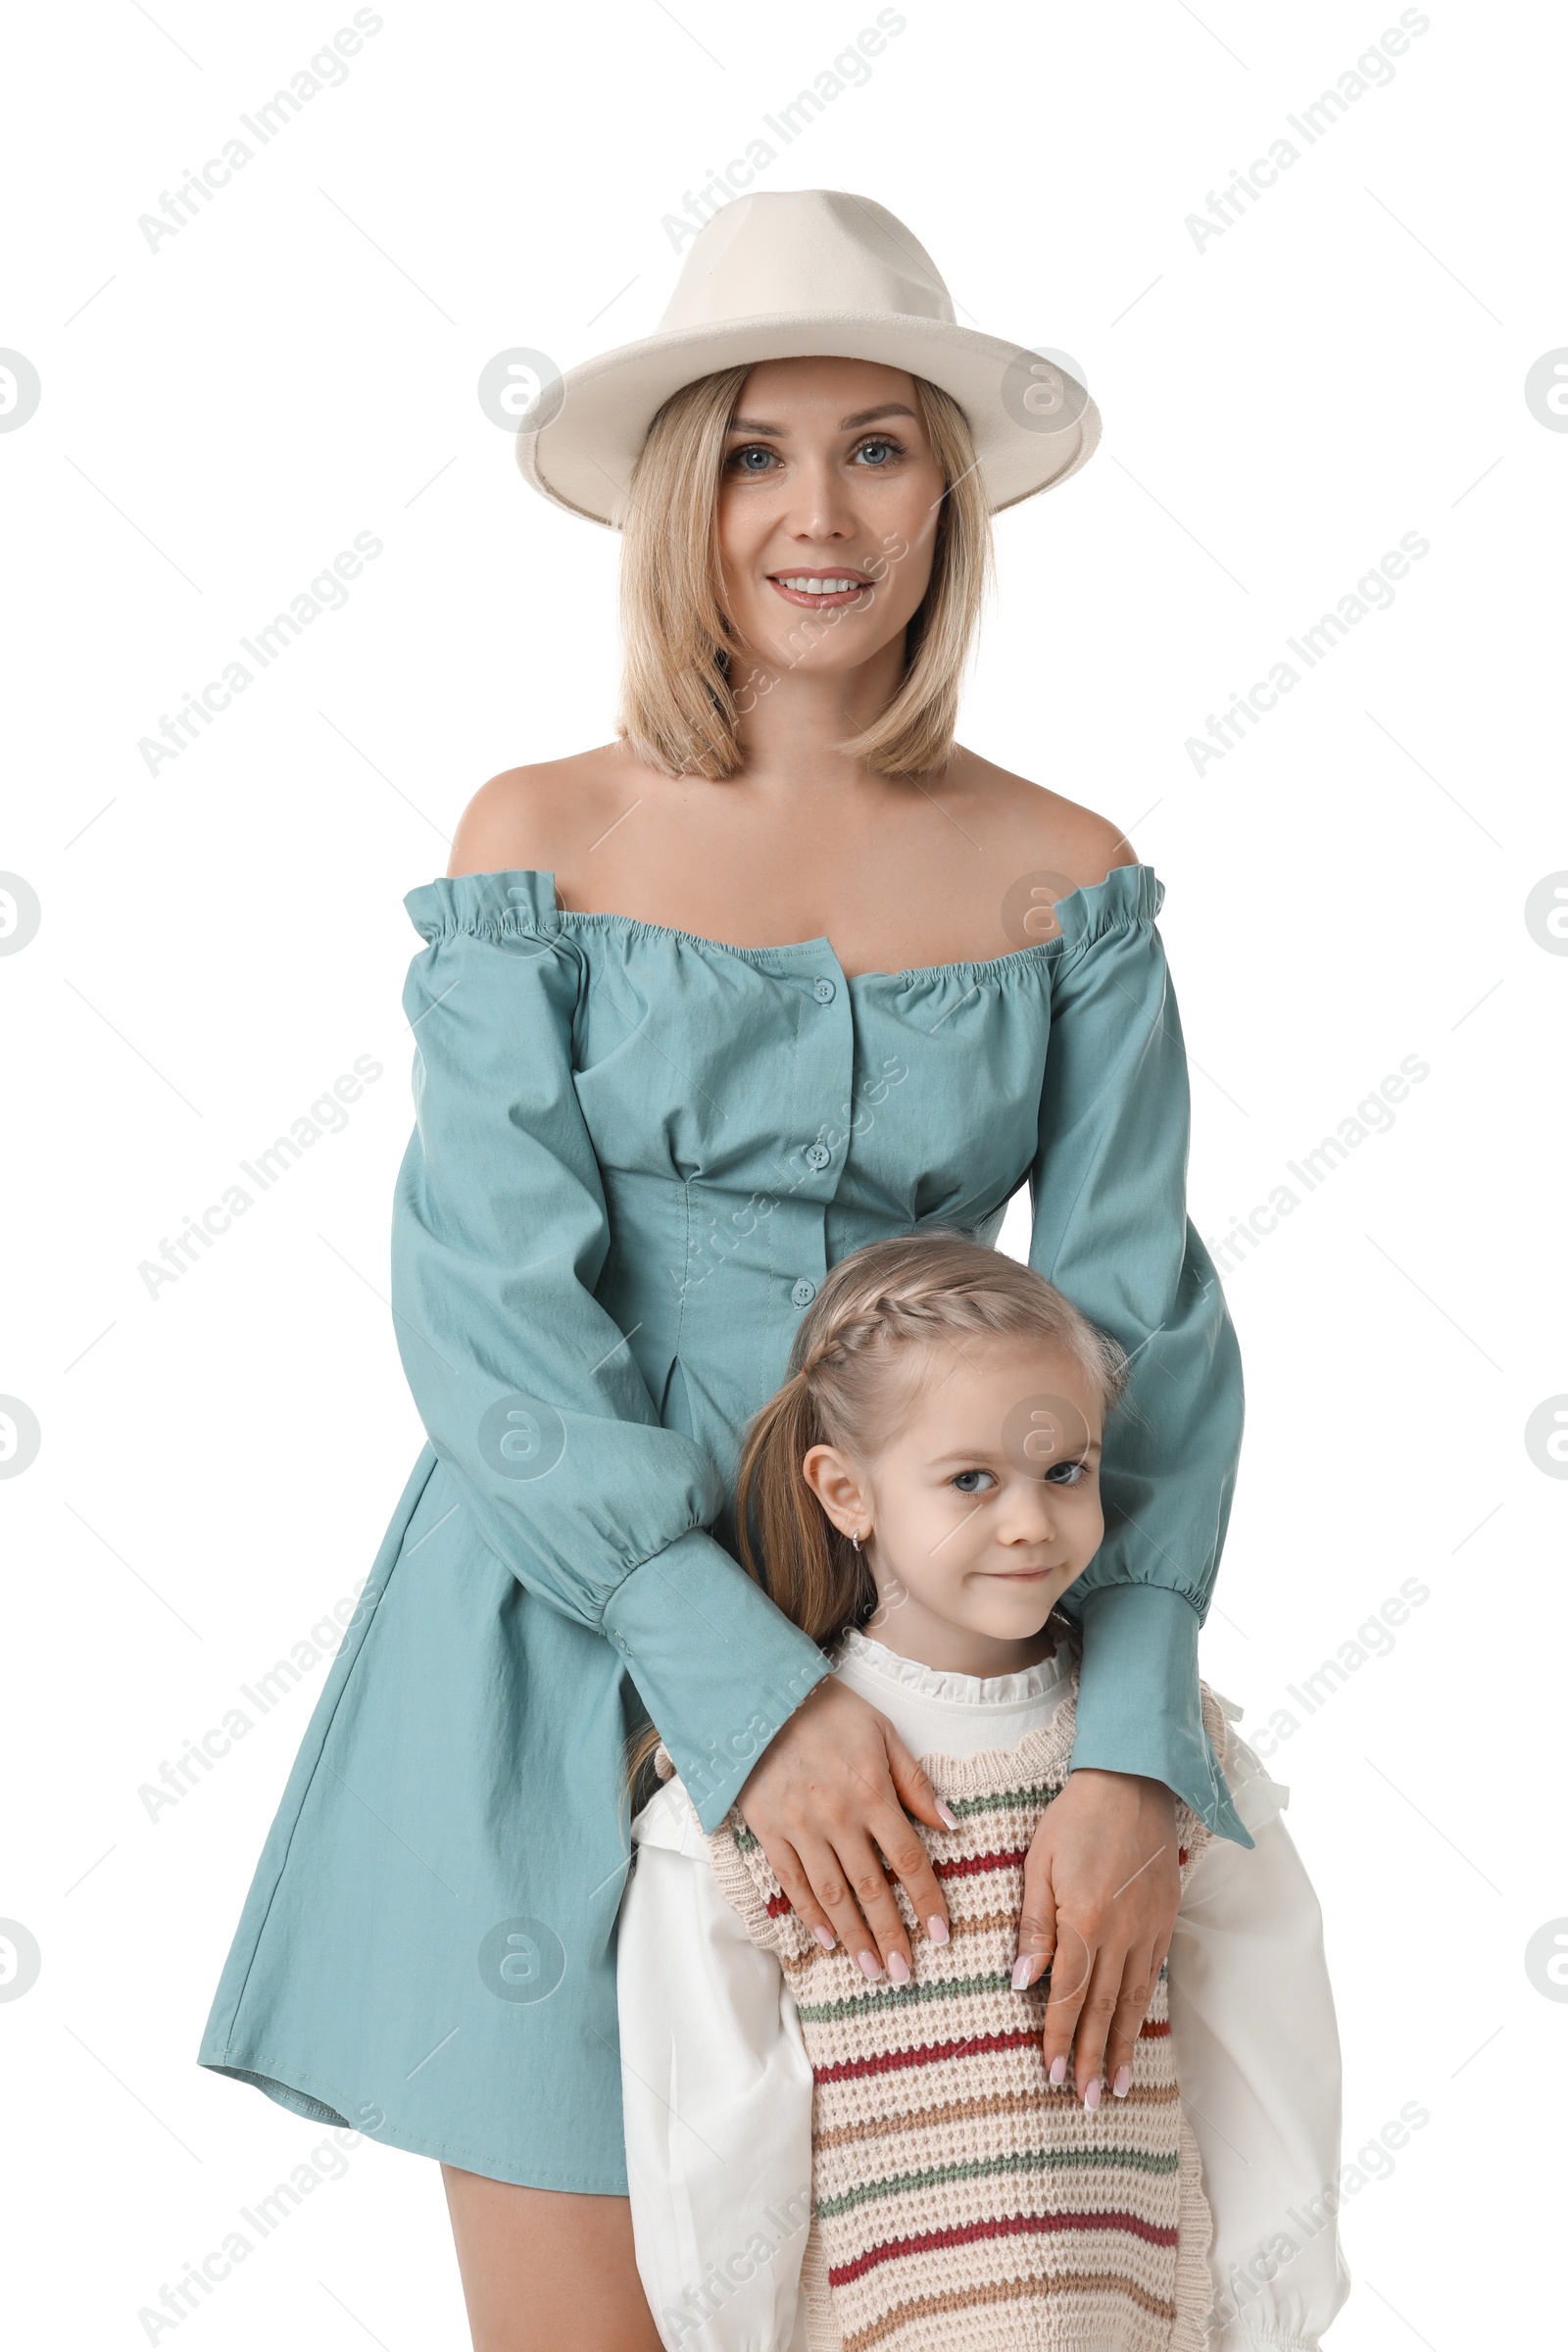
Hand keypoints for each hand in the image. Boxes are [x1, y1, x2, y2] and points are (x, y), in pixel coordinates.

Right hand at [736, 1677, 953, 1980]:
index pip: (908, 1860)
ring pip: (832, 1894)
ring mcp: (800, 1827)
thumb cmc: (830, 1711)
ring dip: (854, 1936)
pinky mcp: (769, 1830)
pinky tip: (827, 1940)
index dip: (926, 1901)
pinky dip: (810, 1915)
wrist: (763, 1697)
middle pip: (871, 1888)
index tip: (942, 1935)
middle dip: (891, 1935)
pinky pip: (792, 1882)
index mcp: (872, 1793)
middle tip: (904, 1974)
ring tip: (871, 1969)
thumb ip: (915, 1782)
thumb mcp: (884, 1733)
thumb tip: (950, 1824)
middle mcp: (838, 1817)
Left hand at [1014, 1768, 1179, 2106]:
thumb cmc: (1074, 1818)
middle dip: (1093, 2058)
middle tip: (1087, 2101)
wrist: (1132, 1782)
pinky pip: (1152, 1976)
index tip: (1052, 2075)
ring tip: (1118, 2086)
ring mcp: (1148, 1929)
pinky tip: (1136, 2032)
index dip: (1060, 2037)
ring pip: (1133, 2000)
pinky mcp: (1165, 1919)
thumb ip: (1034, 1925)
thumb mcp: (1038, 1863)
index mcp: (1084, 1920)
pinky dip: (1143, 2011)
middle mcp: (1121, 1933)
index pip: (1069, 1994)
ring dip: (1123, 2046)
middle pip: (1104, 2009)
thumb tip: (1023, 1981)